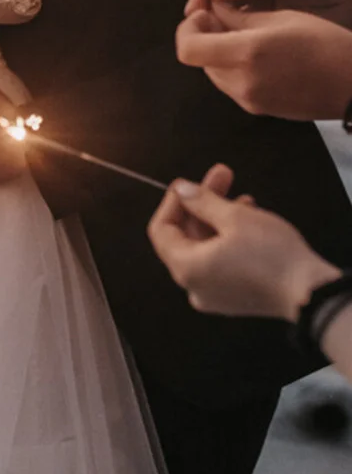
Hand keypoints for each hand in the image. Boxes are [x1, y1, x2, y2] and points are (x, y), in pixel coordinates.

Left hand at [148, 166, 340, 320]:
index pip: (161, 230)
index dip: (173, 202)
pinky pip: (221, 262)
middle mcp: (193, 286)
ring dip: (220, 218)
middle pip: (186, 236)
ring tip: (243, 197)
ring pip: (206, 247)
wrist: (311, 297)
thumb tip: (181, 190)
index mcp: (185, 268)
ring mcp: (214, 295)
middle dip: (203, 203)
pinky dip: (229, 239)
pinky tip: (249, 219)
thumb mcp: (234, 218)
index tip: (188, 183)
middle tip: (223, 175)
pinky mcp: (235, 298)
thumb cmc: (269, 254)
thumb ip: (202, 201)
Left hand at [176, 3, 351, 119]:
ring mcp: (247, 99)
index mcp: (246, 53)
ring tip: (243, 36)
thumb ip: (236, 15)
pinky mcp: (255, 108)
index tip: (203, 14)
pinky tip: (256, 55)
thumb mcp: (281, 18)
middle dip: (203, 37)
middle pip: (198, 59)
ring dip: (216, 53)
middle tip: (222, 20)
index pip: (187, 48)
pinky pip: (229, 84)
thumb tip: (209, 8)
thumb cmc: (325, 43)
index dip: (187, 28)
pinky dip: (232, 67)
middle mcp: (240, 81)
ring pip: (212, 72)